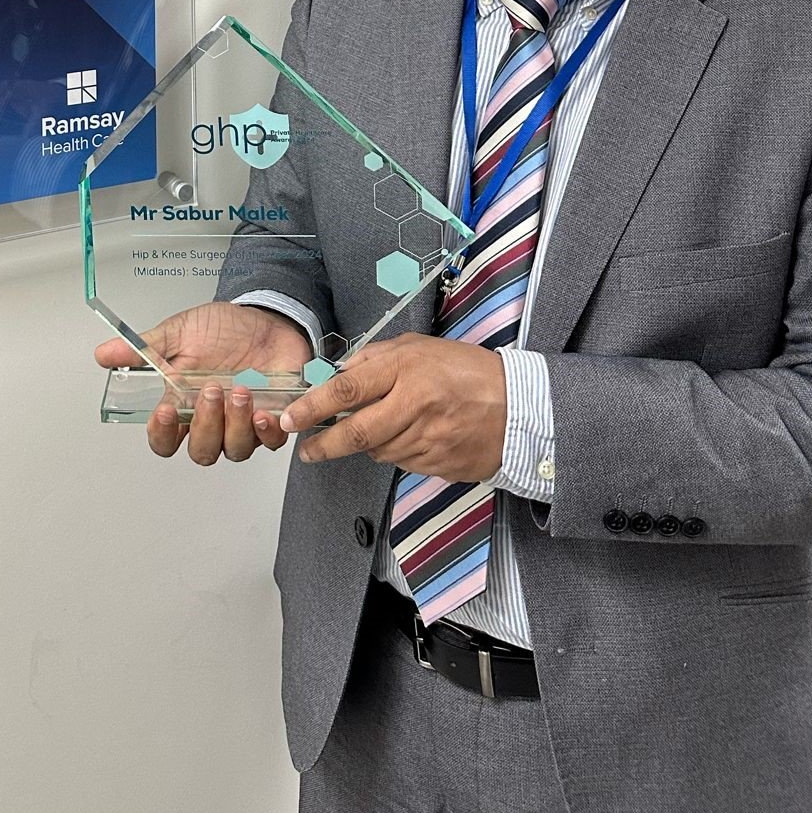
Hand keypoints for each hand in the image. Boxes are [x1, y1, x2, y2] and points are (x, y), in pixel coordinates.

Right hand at [95, 302, 311, 463]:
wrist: (266, 318)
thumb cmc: (223, 329)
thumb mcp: (180, 332)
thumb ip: (145, 349)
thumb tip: (103, 354)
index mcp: (183, 405)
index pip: (165, 440)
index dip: (162, 435)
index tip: (164, 412)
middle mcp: (212, 421)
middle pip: (201, 452)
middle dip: (204, 426)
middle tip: (210, 391)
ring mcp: (242, 424)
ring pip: (235, 451)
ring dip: (236, 425)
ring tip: (241, 391)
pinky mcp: (273, 422)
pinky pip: (271, 443)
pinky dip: (267, 431)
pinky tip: (264, 411)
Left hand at [279, 333, 505, 480]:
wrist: (520, 408)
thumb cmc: (468, 371)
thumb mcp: (420, 347)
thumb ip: (377, 357)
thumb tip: (340, 373)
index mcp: (406, 370)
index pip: (347, 390)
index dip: (313, 407)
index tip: (291, 417)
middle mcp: (414, 406)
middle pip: (355, 433)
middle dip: (323, 444)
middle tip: (306, 449)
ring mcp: (427, 441)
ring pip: (377, 451)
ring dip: (367, 444)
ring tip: (380, 428)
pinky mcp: (439, 465)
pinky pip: (402, 463)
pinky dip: (395, 453)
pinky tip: (409, 438)